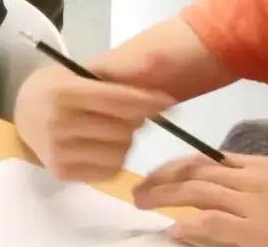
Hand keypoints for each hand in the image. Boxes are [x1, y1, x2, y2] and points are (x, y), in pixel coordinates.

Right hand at [13, 66, 176, 181]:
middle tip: (123, 113)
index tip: (168, 101)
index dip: (148, 100)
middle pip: (125, 127)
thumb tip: (162, 62)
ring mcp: (58, 150)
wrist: (21, 113)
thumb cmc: (54, 88)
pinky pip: (111, 169)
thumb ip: (118, 71)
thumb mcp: (78, 71)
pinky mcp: (61, 172)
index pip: (119, 100)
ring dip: (124, 140)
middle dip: (133, 119)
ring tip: (108, 129)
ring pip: (121, 150)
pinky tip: (99, 145)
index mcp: (62, 92)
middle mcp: (58, 123)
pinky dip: (113, 157)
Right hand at [135, 153, 267, 245]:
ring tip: (147, 180)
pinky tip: (176, 167)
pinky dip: (192, 160)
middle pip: (199, 190)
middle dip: (162, 194)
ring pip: (201, 166)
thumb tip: (182, 231)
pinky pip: (218, 155)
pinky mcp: (260, 160)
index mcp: (259, 230)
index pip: (211, 223)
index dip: (184, 225)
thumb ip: (225, 241)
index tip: (167, 230)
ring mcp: (257, 174)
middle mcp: (254, 197)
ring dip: (168, 172)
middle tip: (137, 199)